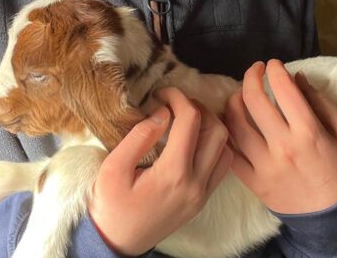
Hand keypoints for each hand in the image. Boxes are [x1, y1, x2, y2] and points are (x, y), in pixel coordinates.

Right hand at [88, 86, 232, 255]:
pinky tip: (193, 140)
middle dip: (199, 108)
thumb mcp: (113, 168)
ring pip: (225, 147)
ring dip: (211, 126)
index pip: (191, 120)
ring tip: (186, 120)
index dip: (178, 97)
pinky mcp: (203, 200)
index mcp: (173, 174)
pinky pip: (222, 165)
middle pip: (217, 130)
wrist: (117, 243)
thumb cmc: (110, 205)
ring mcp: (203, 194)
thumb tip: (163, 112)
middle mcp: (196, 184)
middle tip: (176, 104)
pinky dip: (215, 145)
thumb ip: (139, 136)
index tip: (162, 93)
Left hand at [224, 59, 336, 214]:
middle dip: (251, 76)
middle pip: (253, 101)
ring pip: (235, 123)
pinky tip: (232, 120)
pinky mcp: (251, 181)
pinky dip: (226, 130)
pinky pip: (229, 151)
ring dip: (234, 100)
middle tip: (256, 70)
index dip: (275, 70)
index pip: (283, 90)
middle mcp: (282, 147)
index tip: (274, 65)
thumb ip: (321, 102)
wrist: (330, 216)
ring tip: (241, 93)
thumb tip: (296, 77)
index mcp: (308, 133)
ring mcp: (263, 165)